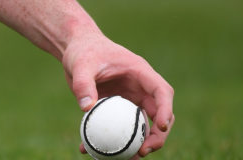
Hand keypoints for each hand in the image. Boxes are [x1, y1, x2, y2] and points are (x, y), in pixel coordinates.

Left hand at [62, 33, 174, 157]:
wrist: (77, 50)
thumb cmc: (84, 51)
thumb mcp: (81, 65)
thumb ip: (83, 85)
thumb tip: (87, 109)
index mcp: (139, 72)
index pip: (161, 91)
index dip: (165, 109)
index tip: (160, 127)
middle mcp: (139, 87)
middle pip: (158, 112)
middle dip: (157, 134)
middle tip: (142, 151)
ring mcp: (129, 98)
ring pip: (141, 124)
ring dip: (138, 142)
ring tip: (127, 159)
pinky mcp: (116, 107)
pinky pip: (119, 127)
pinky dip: (111, 139)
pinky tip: (90, 149)